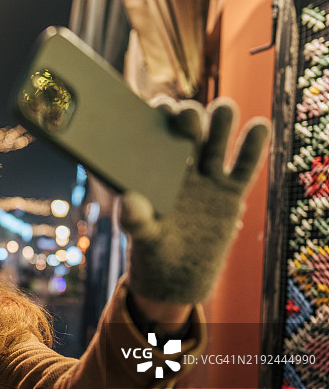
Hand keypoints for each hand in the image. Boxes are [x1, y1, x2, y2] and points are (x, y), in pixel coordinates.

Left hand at [120, 97, 269, 303]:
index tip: (157, 109)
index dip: (158, 118)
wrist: (177, 278)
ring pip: (218, 140)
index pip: (156, 135)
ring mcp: (208, 177)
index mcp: (153, 170)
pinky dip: (254, 145)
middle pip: (189, 130)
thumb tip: (129, 200)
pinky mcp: (231, 192)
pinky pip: (245, 165)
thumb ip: (136, 220)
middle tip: (186, 115)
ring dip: (222, 121)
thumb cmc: (151, 252)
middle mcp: (181, 166)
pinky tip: (258, 127)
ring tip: (223, 110)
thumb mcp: (142, 238)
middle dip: (189, 117)